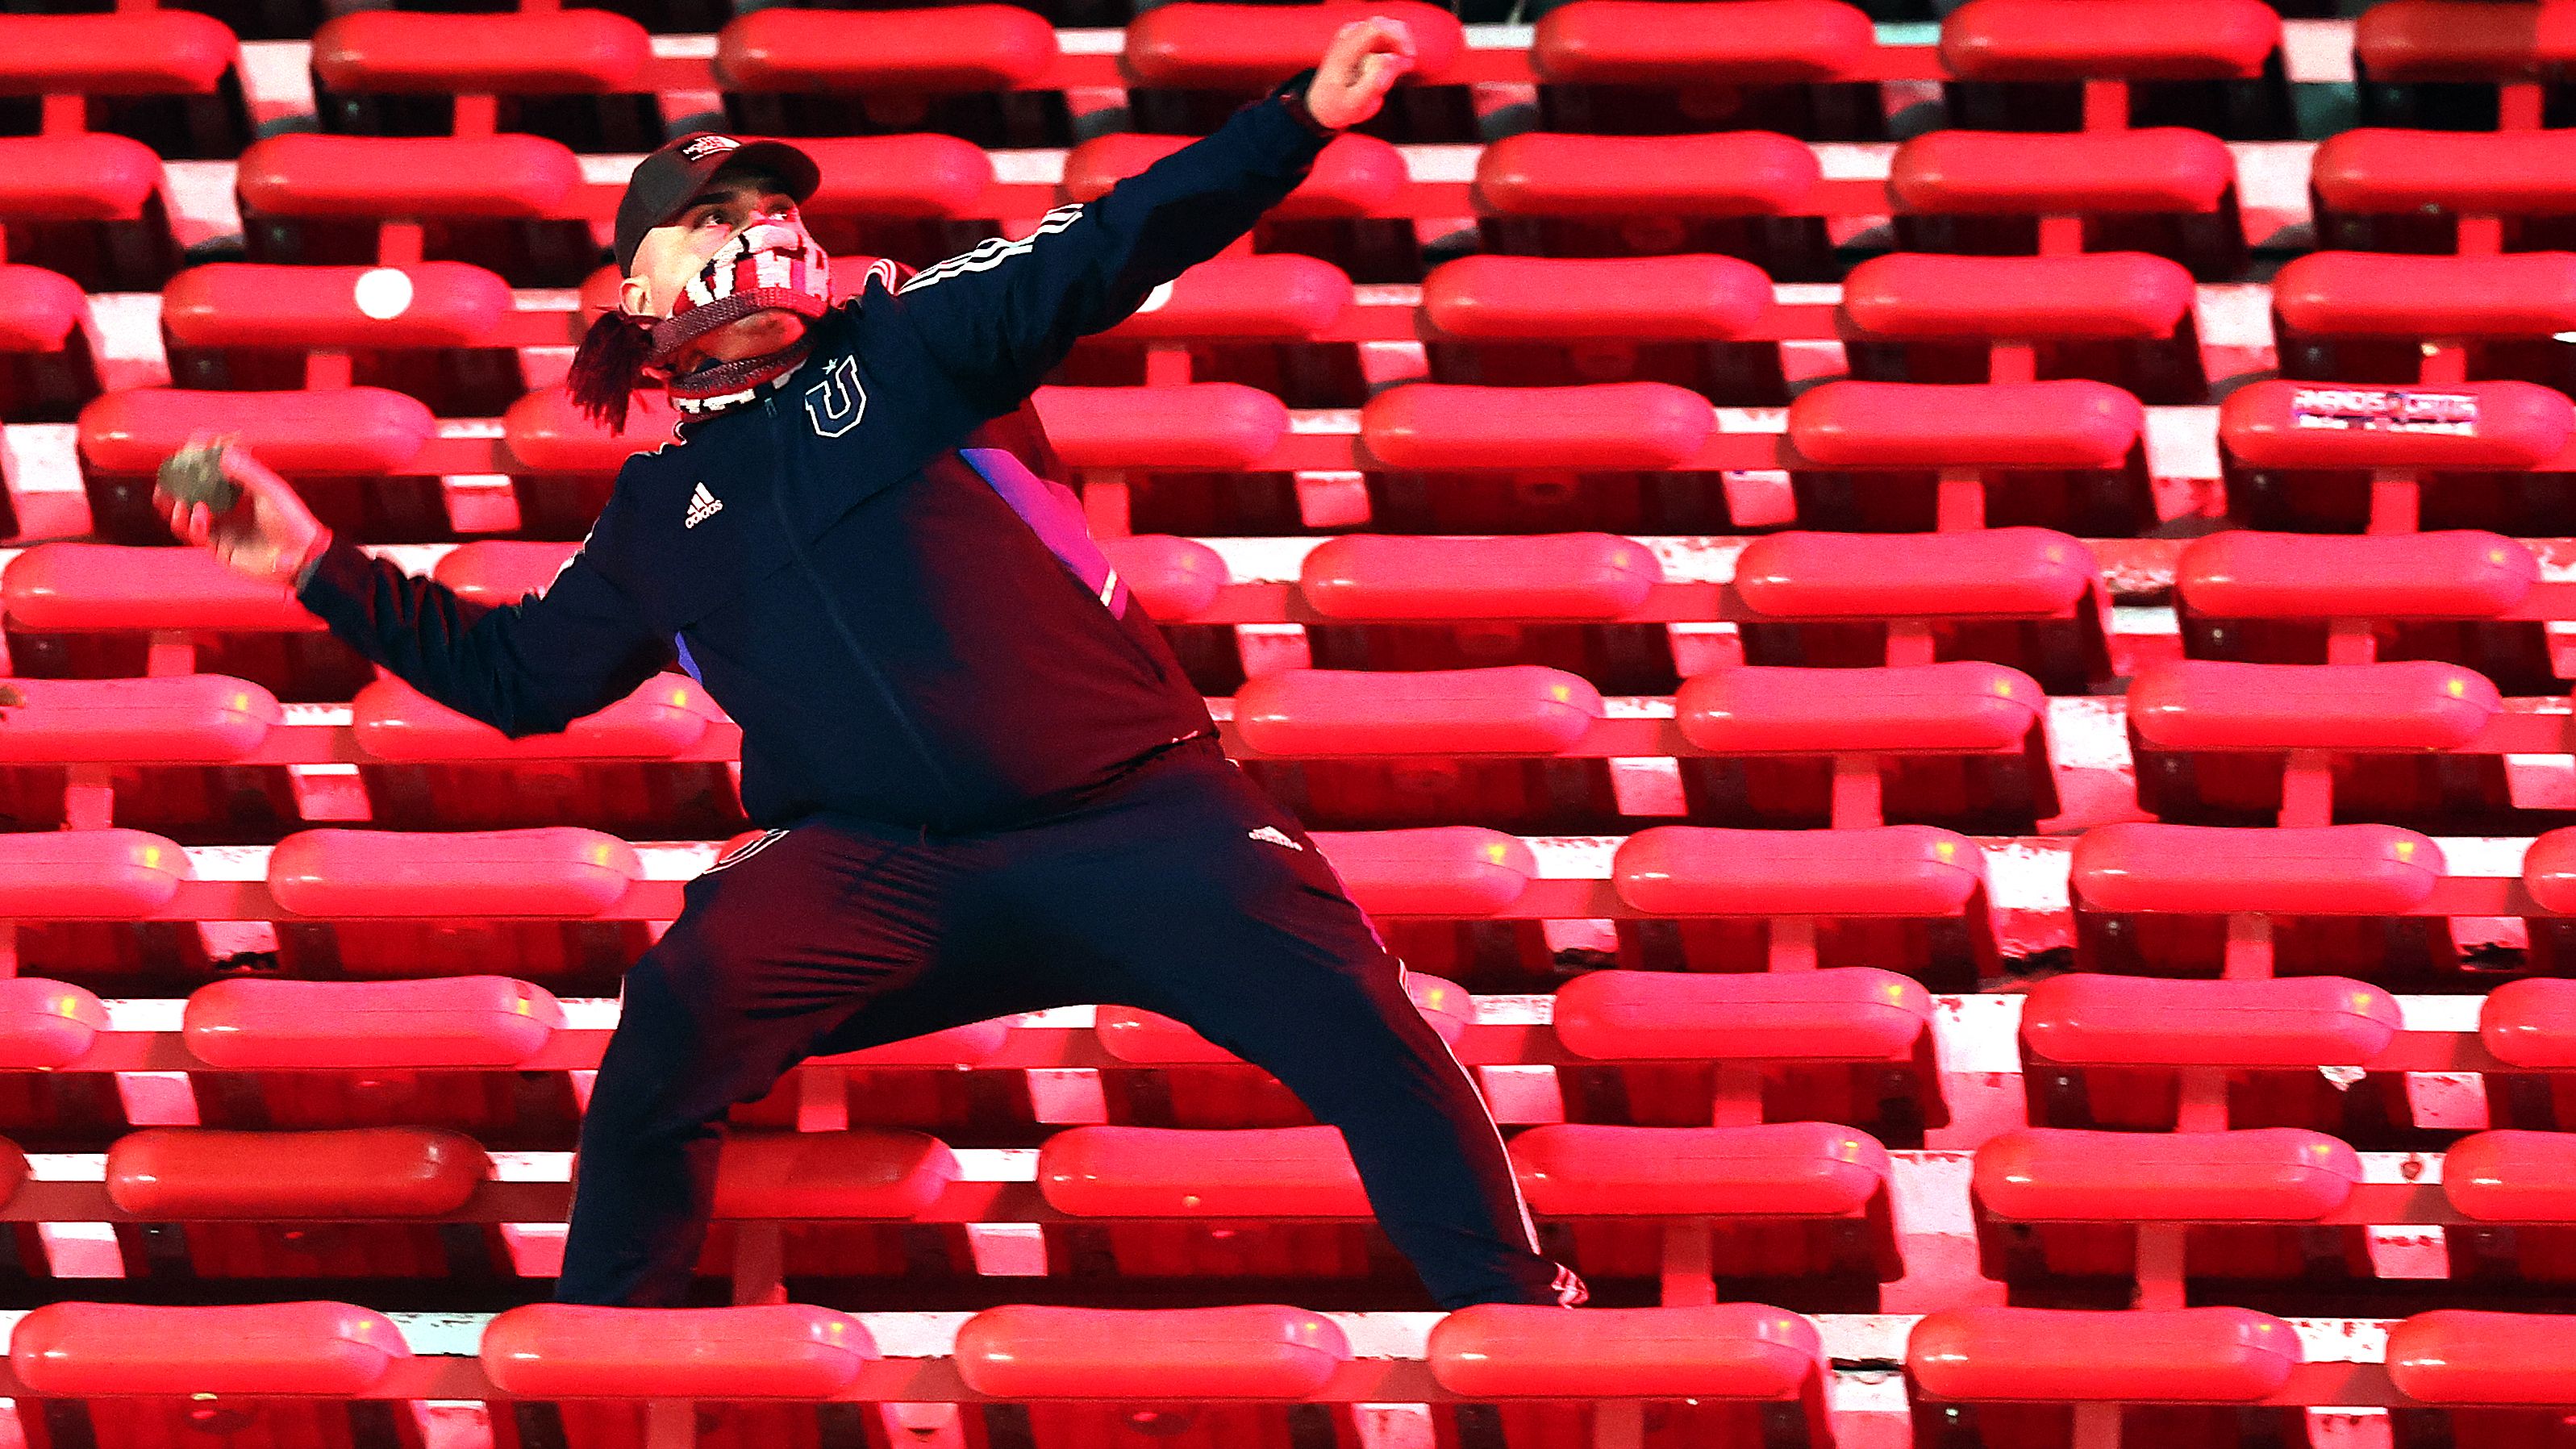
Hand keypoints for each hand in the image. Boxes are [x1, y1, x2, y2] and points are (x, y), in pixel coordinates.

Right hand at [156, 435, 328, 584]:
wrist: (299, 556)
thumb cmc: (291, 521)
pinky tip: (197, 514)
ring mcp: (222, 528)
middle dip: (177, 483)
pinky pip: (197, 535)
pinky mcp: (219, 547)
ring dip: (176, 506)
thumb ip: (248, 473)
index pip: (215, 470)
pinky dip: (192, 523)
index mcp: (240, 491)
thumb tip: (223, 453)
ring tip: (170, 498)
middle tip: (167, 472)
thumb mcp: (270, 492)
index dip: (202, 457)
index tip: (193, 441)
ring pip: (188, 515)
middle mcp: (228, 508)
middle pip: (194, 493)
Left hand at [1305, 17, 1416, 130]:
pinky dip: (1393, 48)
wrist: (1320, 105)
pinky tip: (1391, 67)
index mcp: (1344, 51)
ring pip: (1386, 28)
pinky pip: (1383, 36)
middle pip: (1384, 23)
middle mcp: (1348, 37)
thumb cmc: (1335, 106)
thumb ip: (1374, 84)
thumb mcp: (1354, 104)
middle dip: (1402, 41)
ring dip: (1398, 46)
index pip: (1377, 27)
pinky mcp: (1358, 40)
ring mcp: (1352, 36)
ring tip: (1398, 71)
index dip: (1399, 37)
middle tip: (1407, 64)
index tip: (1409, 57)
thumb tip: (1393, 59)